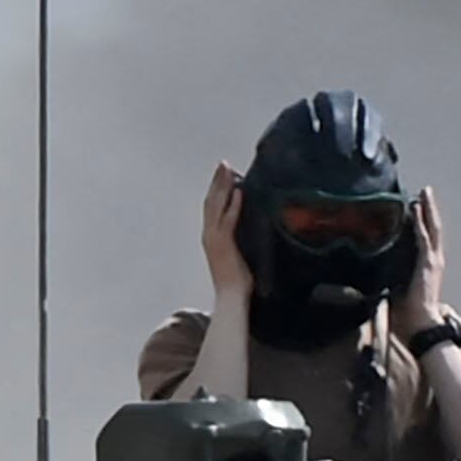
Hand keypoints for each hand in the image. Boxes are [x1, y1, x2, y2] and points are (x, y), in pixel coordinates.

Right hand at [202, 161, 252, 298]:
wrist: (231, 297)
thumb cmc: (238, 281)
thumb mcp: (238, 255)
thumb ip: (239, 240)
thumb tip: (252, 228)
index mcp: (211, 236)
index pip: (212, 206)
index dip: (217, 189)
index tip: (224, 174)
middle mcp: (209, 234)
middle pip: (211, 200)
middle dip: (218, 181)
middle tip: (224, 163)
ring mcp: (214, 238)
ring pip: (216, 205)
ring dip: (223, 186)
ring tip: (229, 170)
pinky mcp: (223, 243)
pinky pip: (229, 220)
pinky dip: (233, 205)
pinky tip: (239, 192)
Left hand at [390, 185, 447, 336]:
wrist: (421, 326)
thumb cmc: (409, 313)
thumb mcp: (396, 289)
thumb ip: (387, 277)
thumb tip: (368, 271)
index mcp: (427, 267)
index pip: (426, 238)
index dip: (422, 221)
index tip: (415, 205)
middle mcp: (434, 261)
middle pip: (433, 228)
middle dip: (429, 209)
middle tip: (424, 191)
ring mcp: (433, 262)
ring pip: (432, 229)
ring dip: (428, 210)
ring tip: (424, 193)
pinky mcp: (428, 265)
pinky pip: (424, 239)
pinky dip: (421, 223)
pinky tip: (416, 208)